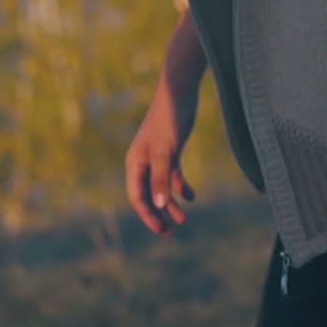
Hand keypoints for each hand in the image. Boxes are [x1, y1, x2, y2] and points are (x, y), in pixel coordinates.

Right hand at [125, 80, 196, 236]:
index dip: (148, 216)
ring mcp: (157, 157)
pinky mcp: (170, 151)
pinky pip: (173, 175)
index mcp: (135, 163)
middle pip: (148, 195)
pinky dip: (181, 187)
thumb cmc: (168, 120)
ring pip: (161, 187)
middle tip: (170, 232)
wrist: (179, 94)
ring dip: (171, 203)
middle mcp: (143, 162)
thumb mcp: (165, 152)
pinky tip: (191, 197)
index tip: (161, 230)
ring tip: (183, 219)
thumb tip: (158, 205)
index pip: (138, 197)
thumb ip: (161, 178)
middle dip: (158, 214)